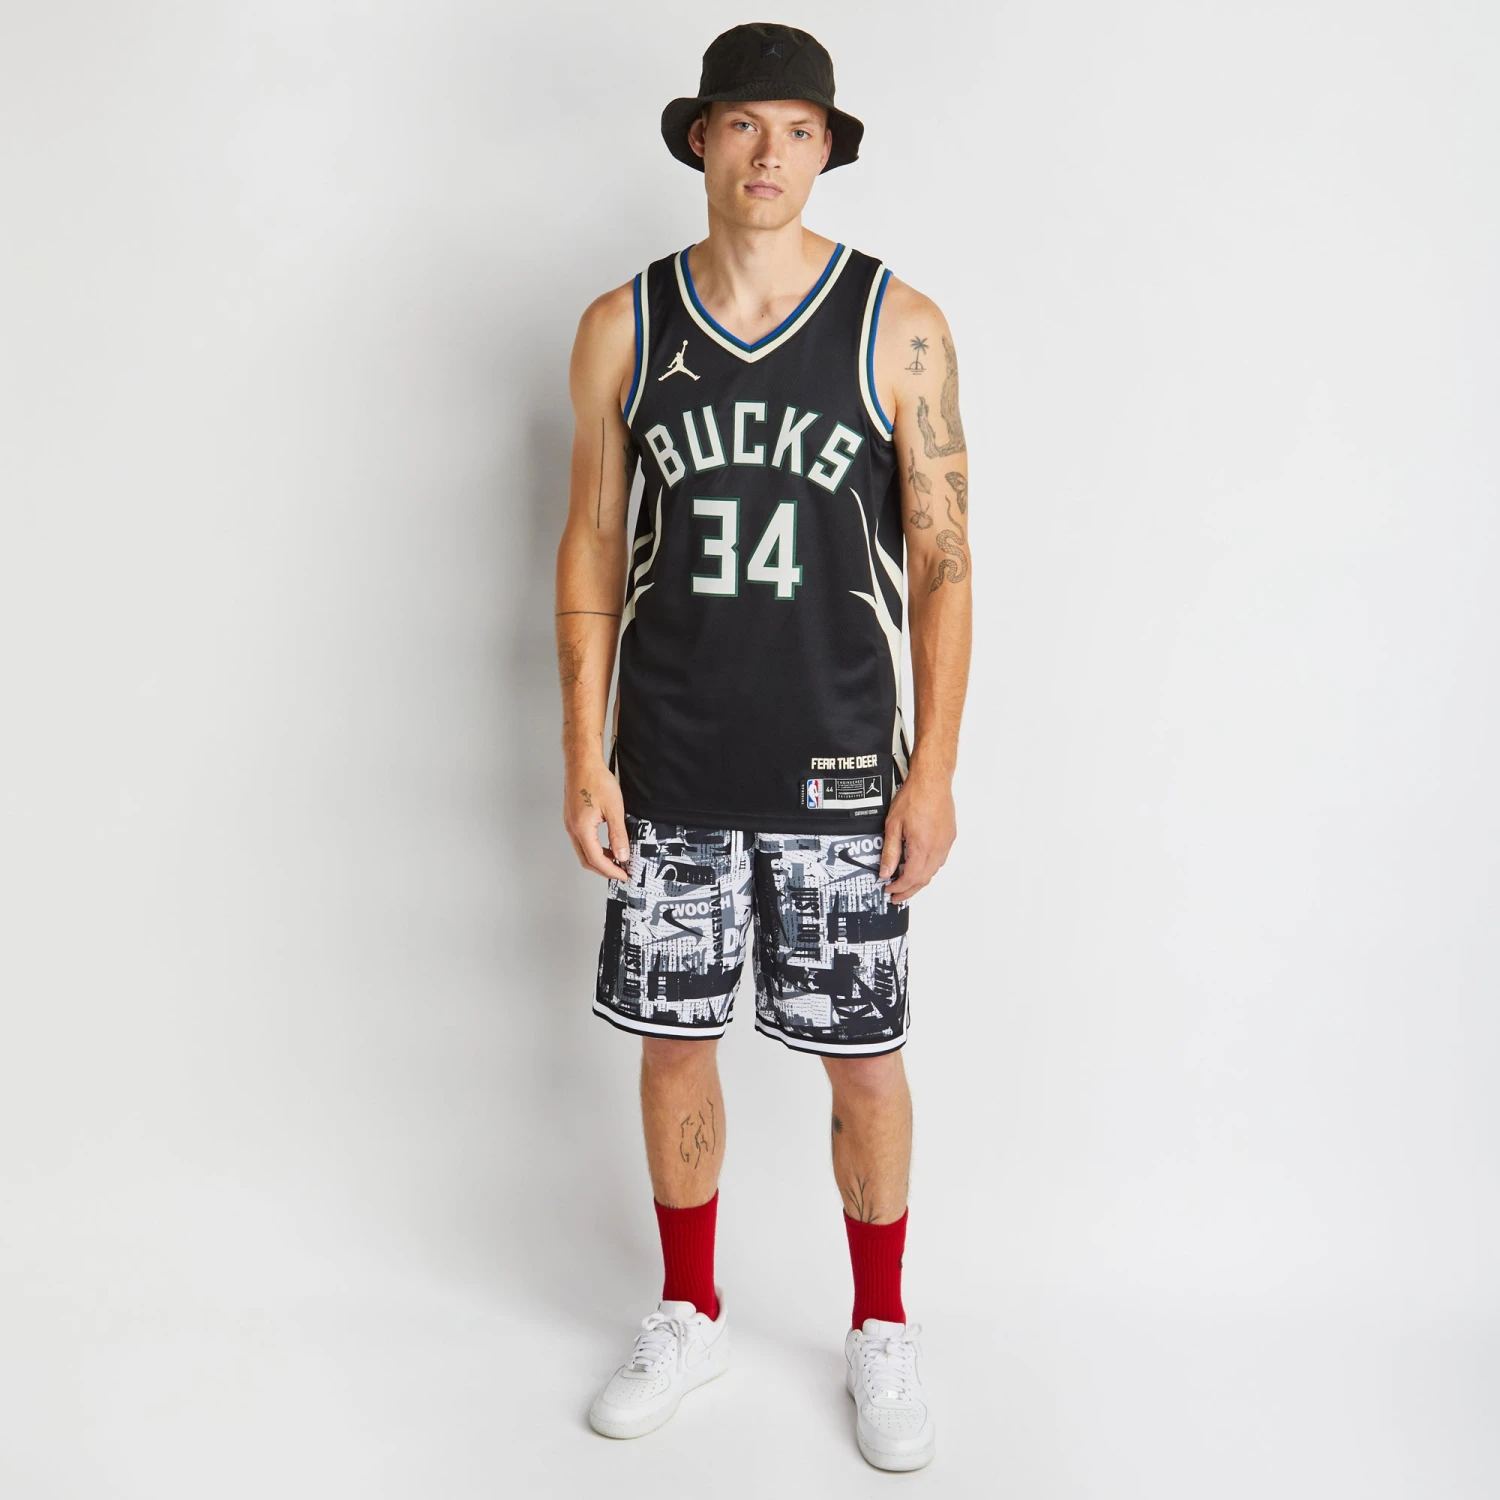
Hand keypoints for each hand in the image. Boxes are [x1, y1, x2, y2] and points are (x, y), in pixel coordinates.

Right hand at [563, 760, 629, 878]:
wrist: (582, 762)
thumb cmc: (595, 780)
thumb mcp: (614, 809)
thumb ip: (618, 834)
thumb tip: (622, 855)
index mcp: (581, 828)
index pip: (596, 859)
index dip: (611, 870)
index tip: (624, 874)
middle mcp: (572, 829)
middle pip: (586, 860)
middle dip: (604, 869)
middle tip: (621, 872)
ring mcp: (570, 824)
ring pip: (583, 851)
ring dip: (599, 859)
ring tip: (616, 860)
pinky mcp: (572, 819)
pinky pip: (581, 841)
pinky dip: (594, 848)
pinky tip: (606, 845)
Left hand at [878, 766, 955, 903]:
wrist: (932, 781)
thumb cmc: (914, 797)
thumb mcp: (893, 825)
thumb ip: (890, 851)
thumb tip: (886, 871)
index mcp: (922, 847)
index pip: (910, 877)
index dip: (899, 888)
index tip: (889, 890)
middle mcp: (937, 848)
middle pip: (924, 879)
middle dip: (909, 890)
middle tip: (897, 896)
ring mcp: (946, 843)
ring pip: (933, 871)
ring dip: (919, 880)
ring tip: (905, 883)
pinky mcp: (949, 837)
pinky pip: (940, 860)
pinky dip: (928, 868)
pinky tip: (919, 866)